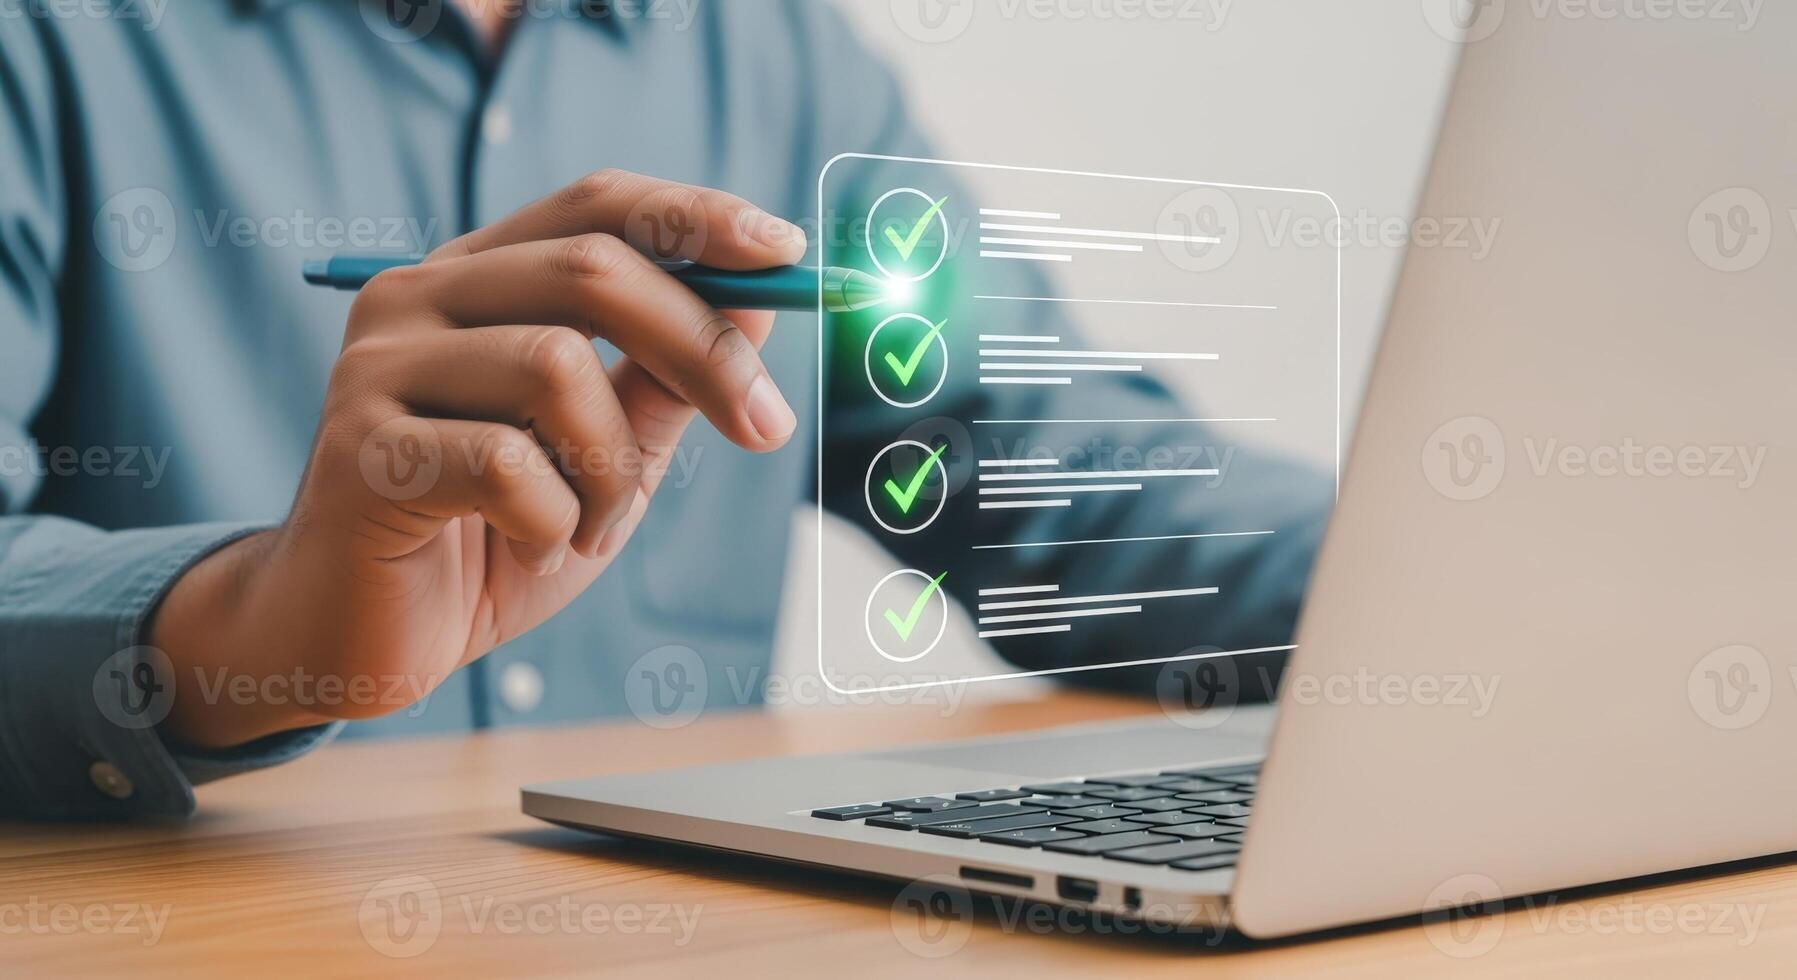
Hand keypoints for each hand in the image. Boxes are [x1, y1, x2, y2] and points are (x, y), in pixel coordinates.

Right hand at [152, 171, 805, 746]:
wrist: (355, 638)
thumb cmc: (486, 539)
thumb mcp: (603, 457)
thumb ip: (663, 383)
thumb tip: (759, 307)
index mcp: (477, 282)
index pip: (596, 205)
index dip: (696, 217)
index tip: (791, 253)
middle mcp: (418, 298)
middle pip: (592, 269)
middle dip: (704, 349)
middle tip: (766, 429)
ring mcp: (379, 367)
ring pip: (557, 368)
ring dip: (613, 470)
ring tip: (590, 528)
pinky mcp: (361, 449)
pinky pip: (508, 465)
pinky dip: (554, 521)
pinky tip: (533, 550)